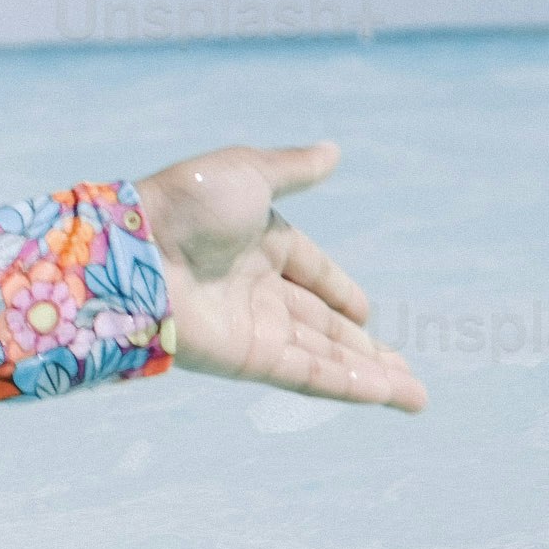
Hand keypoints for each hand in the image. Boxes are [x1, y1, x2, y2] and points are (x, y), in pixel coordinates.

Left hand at [133, 140, 423, 411]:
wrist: (133, 251)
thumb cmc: (184, 204)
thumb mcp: (248, 172)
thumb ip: (293, 169)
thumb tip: (333, 151)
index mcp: (259, 243)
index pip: (310, 273)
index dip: (339, 291)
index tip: (367, 312)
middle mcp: (257, 289)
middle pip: (322, 325)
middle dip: (365, 348)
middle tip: (405, 370)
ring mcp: (253, 327)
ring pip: (324, 357)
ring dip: (371, 376)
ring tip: (415, 397)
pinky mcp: (248, 358)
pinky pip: (308, 375)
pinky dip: (348, 385)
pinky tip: (385, 393)